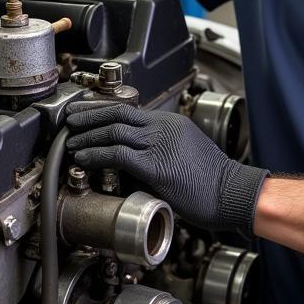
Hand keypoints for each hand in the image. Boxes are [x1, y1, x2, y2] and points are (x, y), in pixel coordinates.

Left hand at [64, 101, 267, 235]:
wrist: (233, 194)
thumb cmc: (212, 181)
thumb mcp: (185, 153)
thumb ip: (159, 149)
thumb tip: (131, 158)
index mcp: (169, 123)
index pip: (128, 109)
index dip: (101, 110)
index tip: (85, 113)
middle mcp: (163, 128)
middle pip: (117, 113)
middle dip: (88, 115)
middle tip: (70, 120)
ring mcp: (159, 145)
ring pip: (113, 131)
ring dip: (87, 136)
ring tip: (70, 141)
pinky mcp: (155, 166)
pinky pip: (118, 154)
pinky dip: (96, 154)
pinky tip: (84, 158)